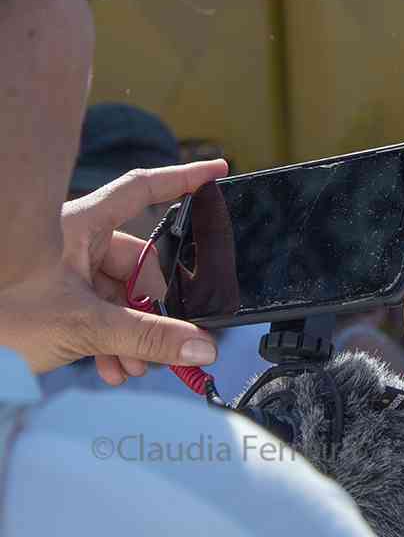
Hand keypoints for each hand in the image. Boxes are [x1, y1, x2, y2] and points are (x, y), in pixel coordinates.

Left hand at [0, 160, 227, 380]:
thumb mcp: (81, 326)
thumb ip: (146, 338)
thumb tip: (199, 345)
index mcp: (80, 225)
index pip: (143, 189)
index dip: (183, 179)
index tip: (218, 171)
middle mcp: (72, 243)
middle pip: (136, 264)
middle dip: (154, 306)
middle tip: (170, 337)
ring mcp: (60, 273)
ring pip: (116, 296)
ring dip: (131, 333)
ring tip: (133, 365)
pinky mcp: (49, 303)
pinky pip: (95, 314)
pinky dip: (108, 341)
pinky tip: (110, 368)